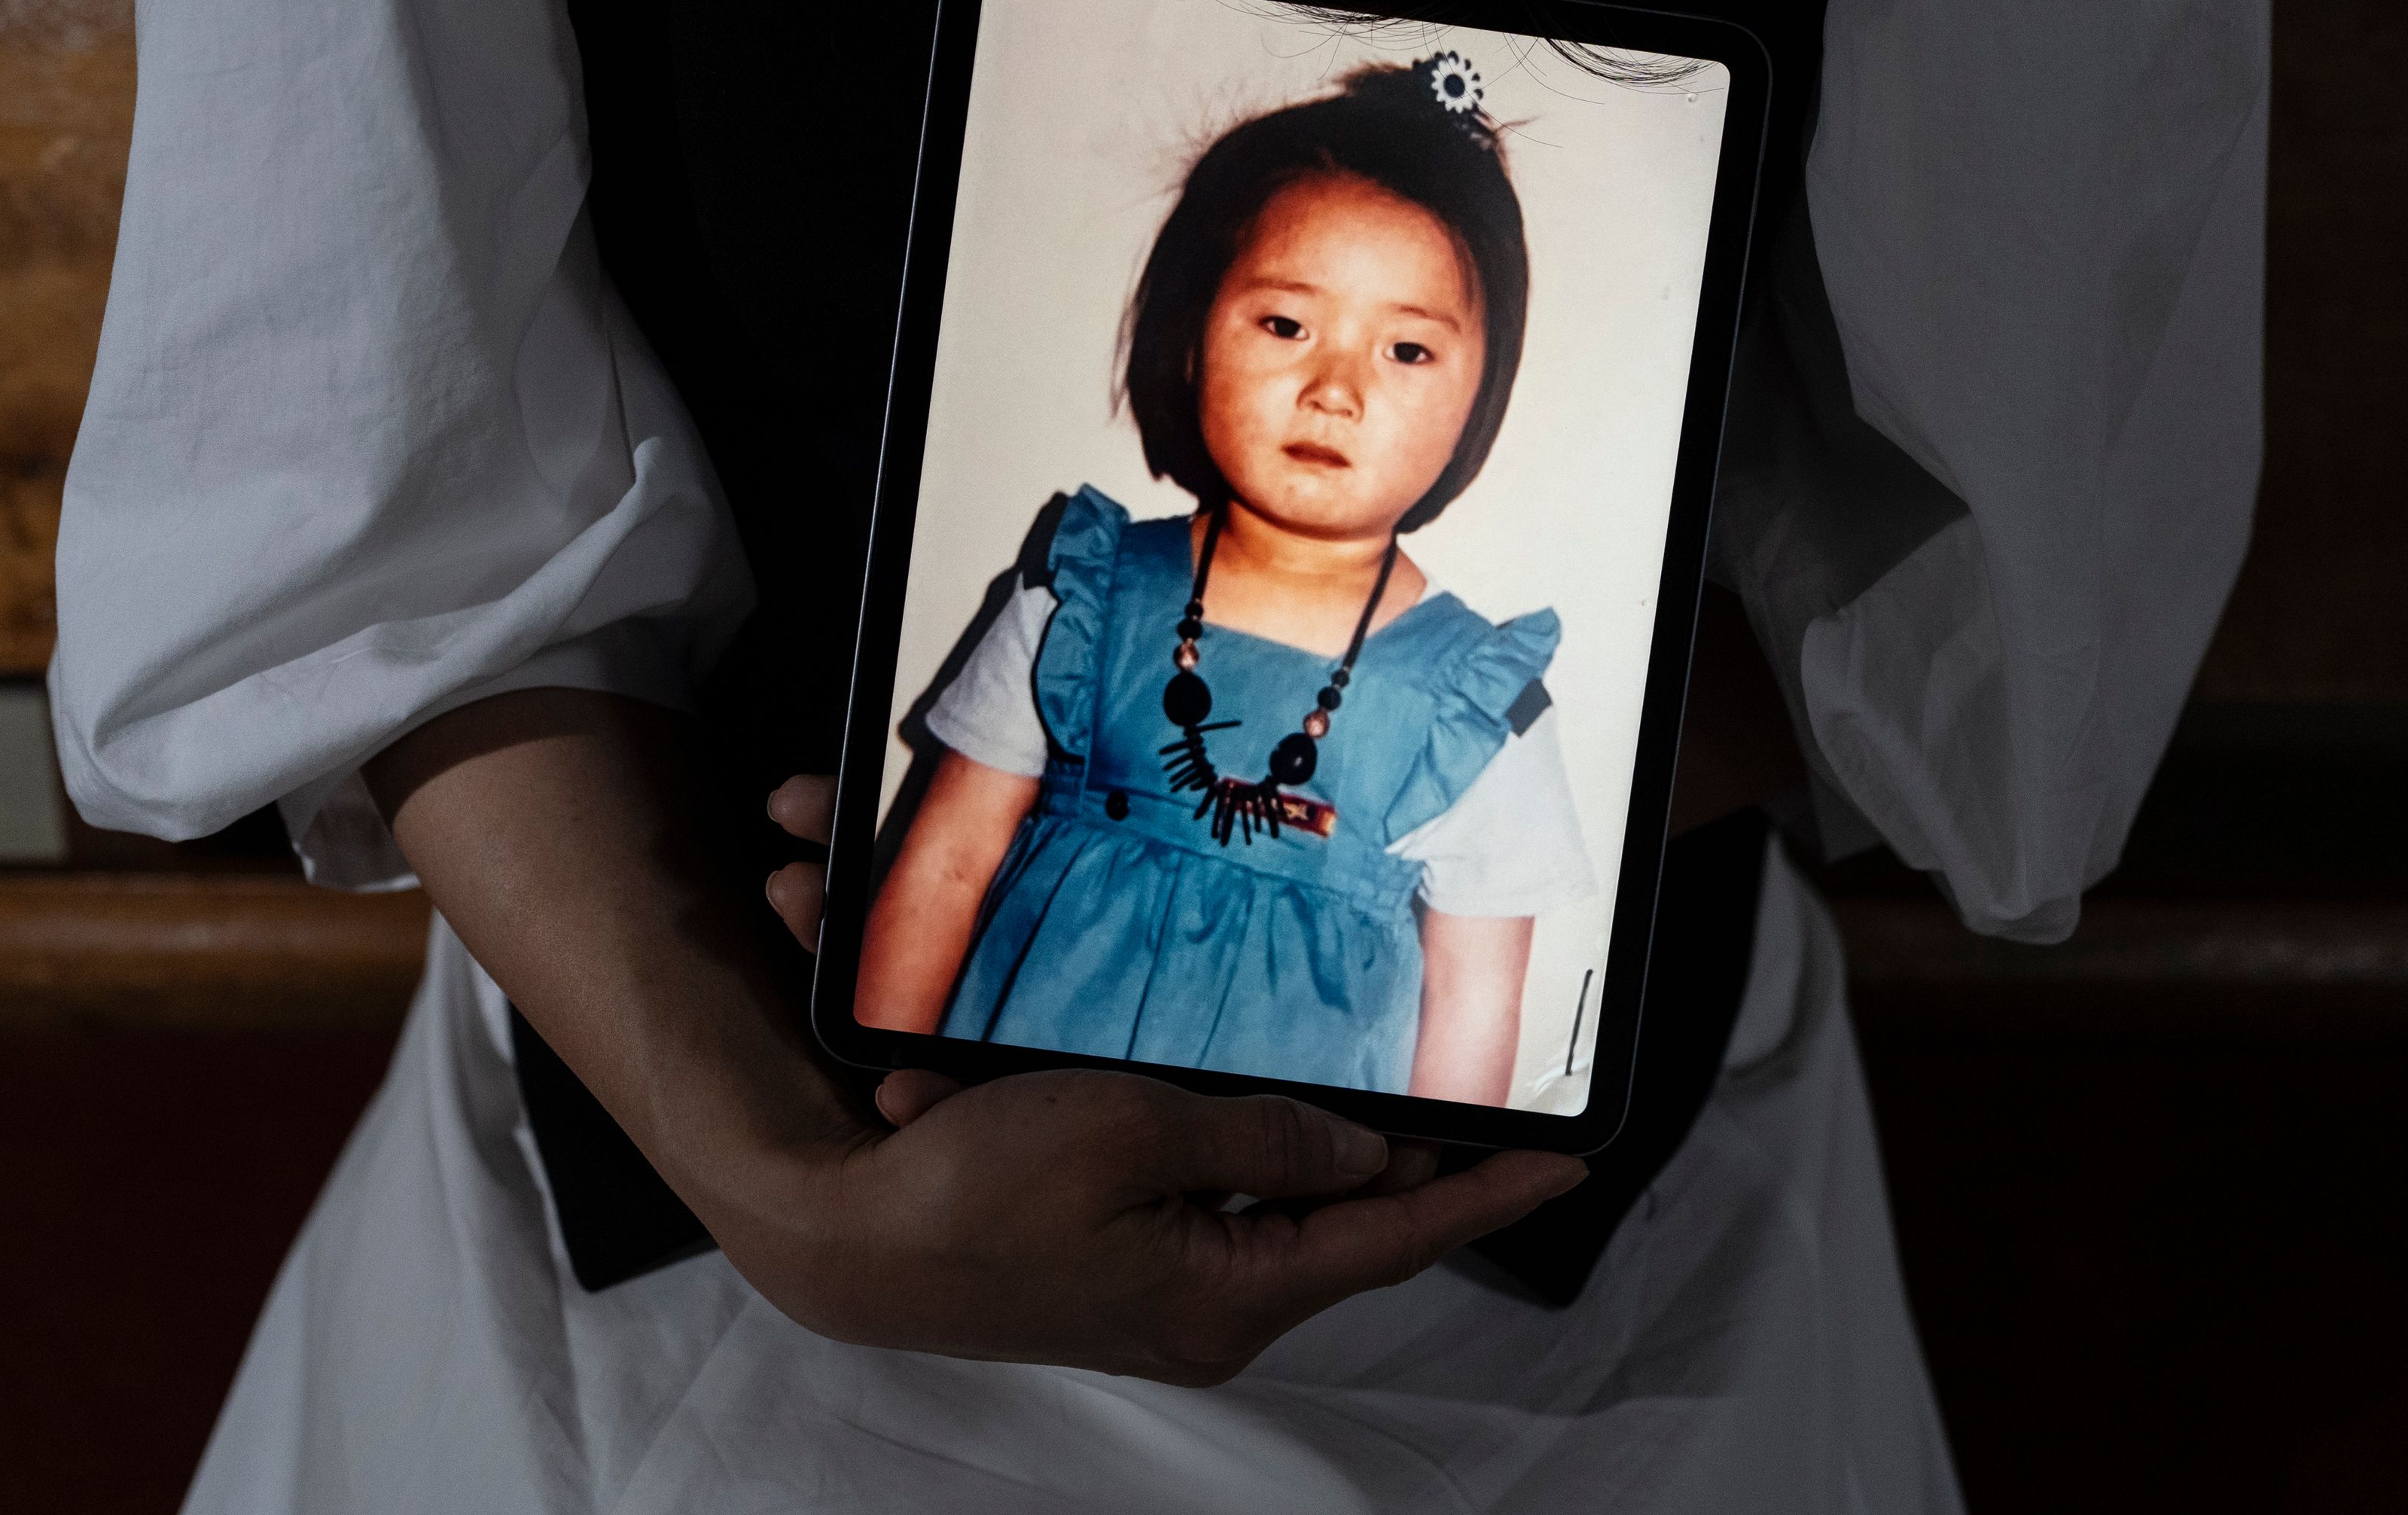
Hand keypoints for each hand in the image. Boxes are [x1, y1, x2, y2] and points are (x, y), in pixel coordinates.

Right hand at [753, 774, 1584, 1382]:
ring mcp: (1159, 1297)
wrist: (845, 1236)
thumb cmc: (978, 1188)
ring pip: (1265, 1204)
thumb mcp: (1142, 1132)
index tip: (1562, 1160)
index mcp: (1231, 1294)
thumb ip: (1268, 1138)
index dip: (1485, 1193)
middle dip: (1399, 1161)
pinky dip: (1204, 1148)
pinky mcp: (1113, 1267)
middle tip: (1469, 1100)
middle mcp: (1207, 1312)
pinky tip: (1186, 1106)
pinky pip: (1192, 1198)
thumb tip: (1364, 1152)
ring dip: (1291, 1146)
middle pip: (1339, 1222)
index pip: (1395, 1237)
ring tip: (1346, 1094)